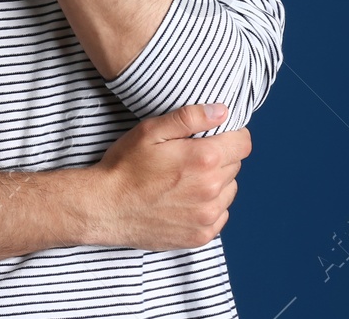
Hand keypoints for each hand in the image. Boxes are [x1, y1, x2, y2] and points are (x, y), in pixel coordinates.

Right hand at [83, 104, 250, 250]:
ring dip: (216, 183)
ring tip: (186, 180)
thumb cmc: (125, 166)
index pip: (243, 143)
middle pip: (235, 165)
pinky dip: (209, 206)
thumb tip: (222, 111)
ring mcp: (207, 216)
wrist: (105, 208)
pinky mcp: (200, 236)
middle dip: (219, 157)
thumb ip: (190, 117)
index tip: (214, 136)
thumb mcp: (151, 130)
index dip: (231, 135)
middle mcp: (212, 189)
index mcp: (204, 159)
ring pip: (229, 191)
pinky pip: (220, 215)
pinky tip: (185, 200)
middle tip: (190, 157)